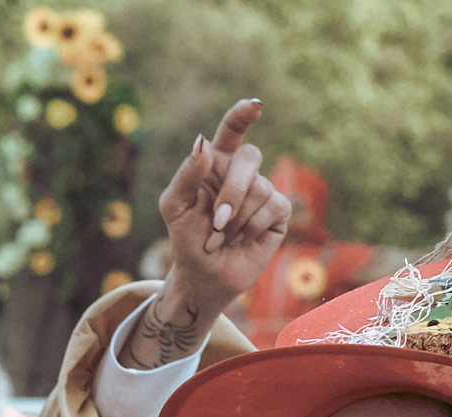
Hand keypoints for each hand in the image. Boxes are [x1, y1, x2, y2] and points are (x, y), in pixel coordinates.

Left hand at [120, 100, 290, 369]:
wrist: (203, 274)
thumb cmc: (187, 238)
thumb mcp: (174, 206)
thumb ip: (186, 174)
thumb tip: (202, 142)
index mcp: (215, 163)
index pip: (232, 130)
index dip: (242, 115)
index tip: (254, 106)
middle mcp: (242, 173)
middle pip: (250, 159)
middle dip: (233, 191)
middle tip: (217, 222)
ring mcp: (262, 191)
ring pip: (259, 188)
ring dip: (236, 219)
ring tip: (222, 237)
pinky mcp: (278, 213)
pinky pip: (272, 206)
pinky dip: (252, 226)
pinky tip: (241, 239)